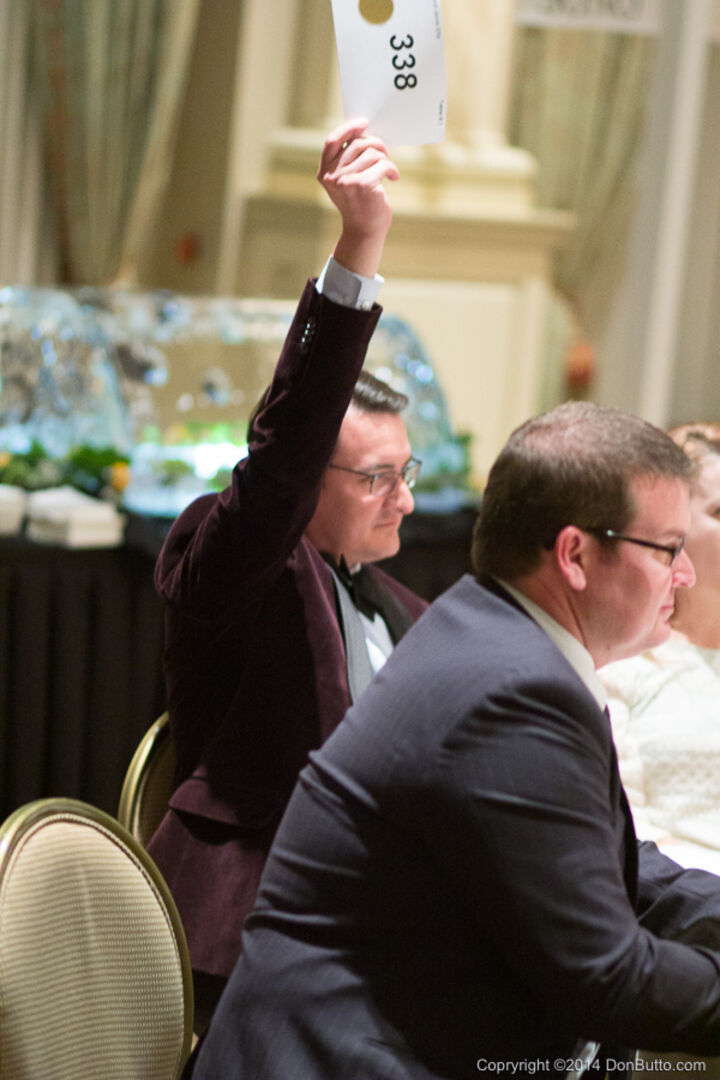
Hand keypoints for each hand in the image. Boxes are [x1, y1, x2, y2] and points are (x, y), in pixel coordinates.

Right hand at [317, 118, 398, 278]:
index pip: (332, 141)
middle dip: (375, 144)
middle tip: (385, 152)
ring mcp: (346, 180)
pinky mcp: (363, 185)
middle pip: (357, 143)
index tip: (363, 123)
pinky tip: (394, 177)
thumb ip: (347, 161)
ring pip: (371, 153)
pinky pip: (382, 164)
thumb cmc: (359, 204)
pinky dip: (392, 169)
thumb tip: (364, 133)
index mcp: (324, 171)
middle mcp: (332, 175)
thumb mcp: (346, 181)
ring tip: (388, 168)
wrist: (364, 232)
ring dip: (384, 158)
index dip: (347, 128)